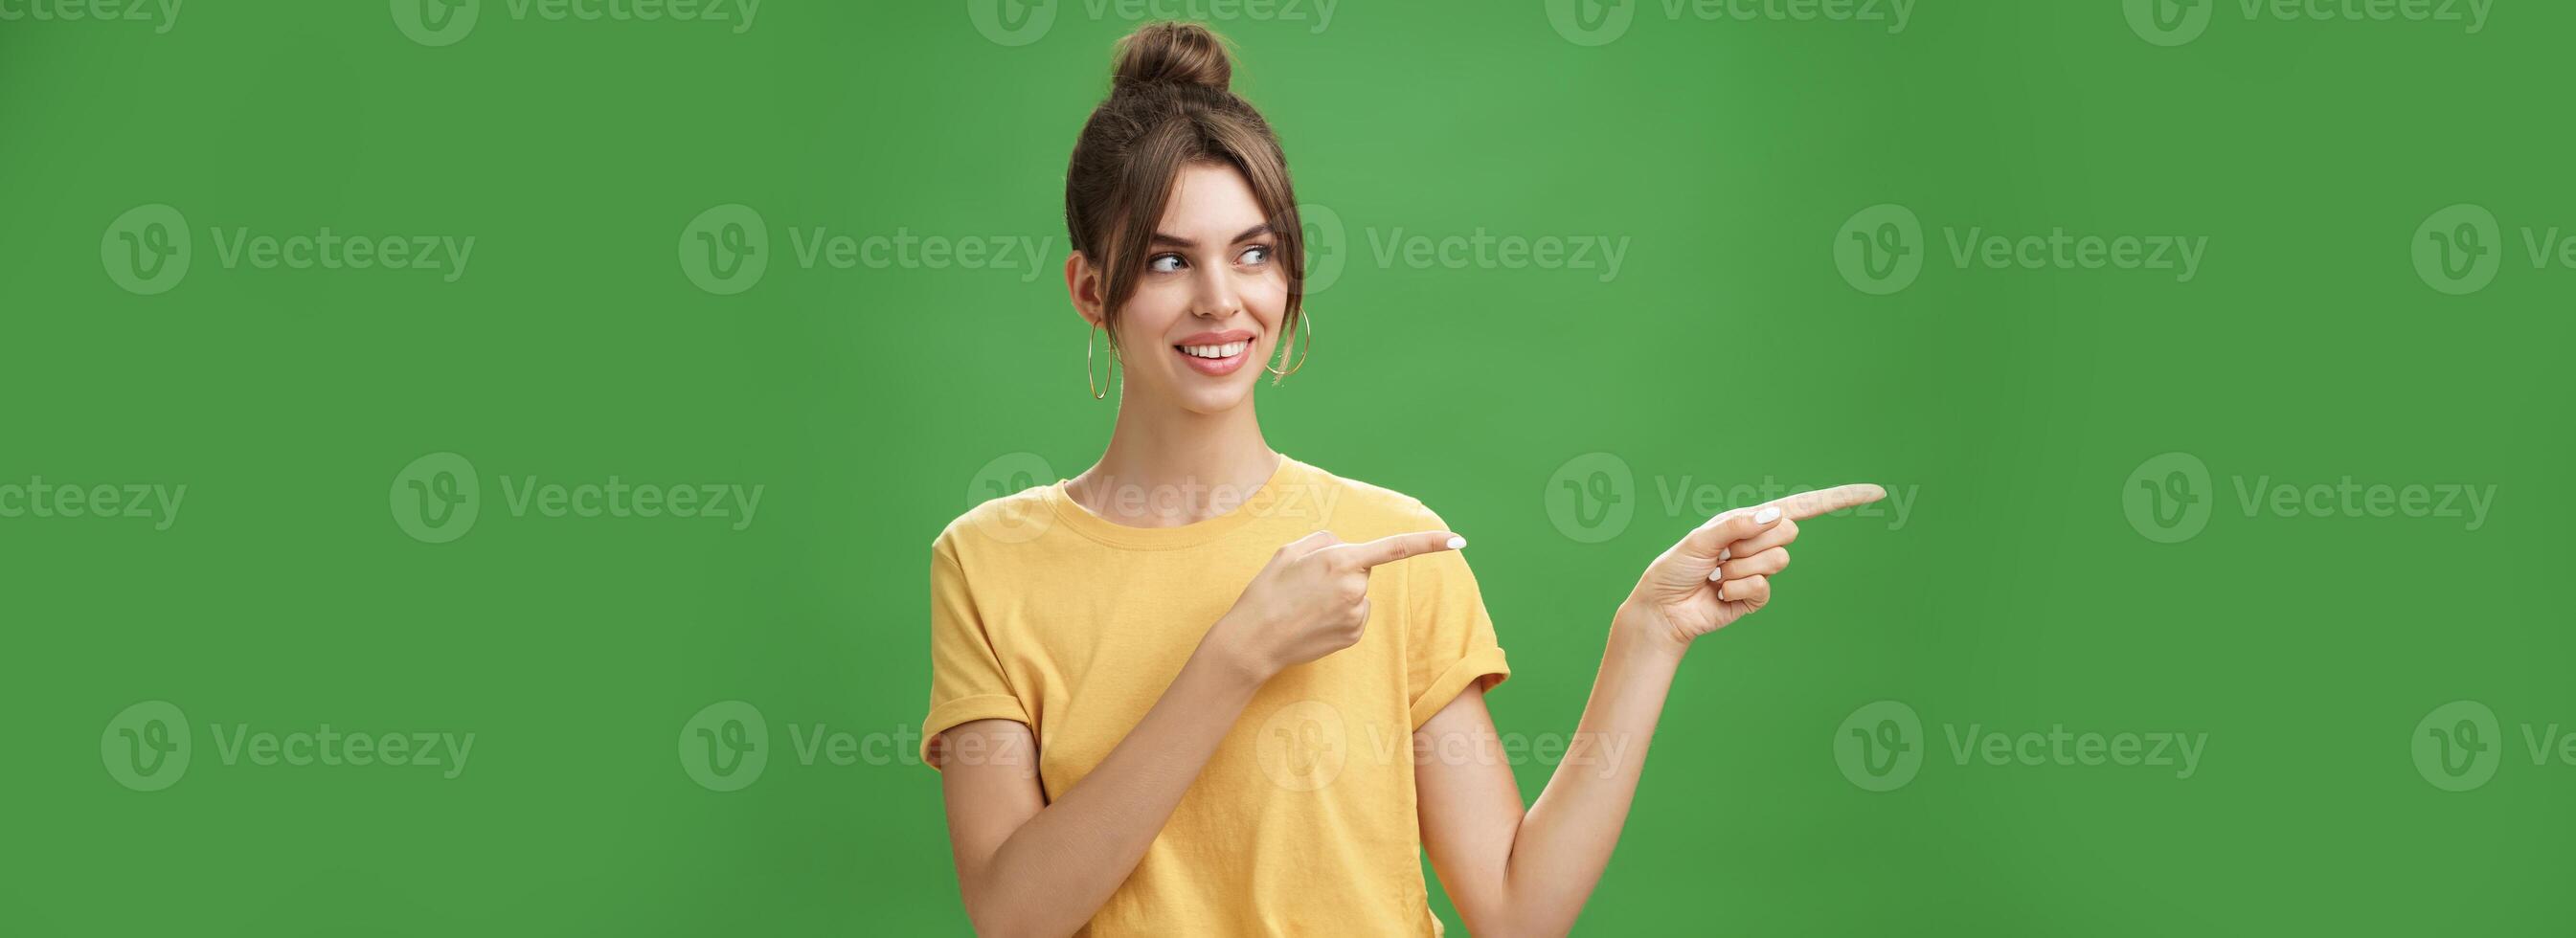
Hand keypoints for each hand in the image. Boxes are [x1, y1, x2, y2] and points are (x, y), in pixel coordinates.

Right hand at [1207, 529, 1465, 681]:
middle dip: (1345, 570)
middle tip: (1308, 583)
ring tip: (1307, 605)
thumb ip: (1324, 540)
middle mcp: (1355, 588)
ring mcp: (1357, 614)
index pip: (1395, 548)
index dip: (1430, 543)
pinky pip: (1355, 615)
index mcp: (1341, 560)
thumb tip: (1346, 548)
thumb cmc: (1267, 591)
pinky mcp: (1354, 635)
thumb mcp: (1289, 551)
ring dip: (1341, 595)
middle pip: (1364, 569)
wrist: (1254, 641)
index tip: (1460, 541)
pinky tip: (1315, 622)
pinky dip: (1340, 615)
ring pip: (1359, 594)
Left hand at [1619, 484, 1885, 649]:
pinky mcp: (1756, 598)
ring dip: (1741, 568)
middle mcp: (1758, 542)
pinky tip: (1721, 594)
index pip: (1802, 507)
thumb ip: (1736, 525)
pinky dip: (1739, 591)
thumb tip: (1776, 515)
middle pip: (1787, 532)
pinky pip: (1764, 589)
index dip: (1838, 499)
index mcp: (1749, 520)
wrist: (1663, 609)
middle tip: (1722, 553)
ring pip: (1777, 561)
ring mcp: (1759, 570)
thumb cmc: (1675, 568)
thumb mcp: (1702, 539)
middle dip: (1752, 541)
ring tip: (1718, 575)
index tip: (1875, 492)